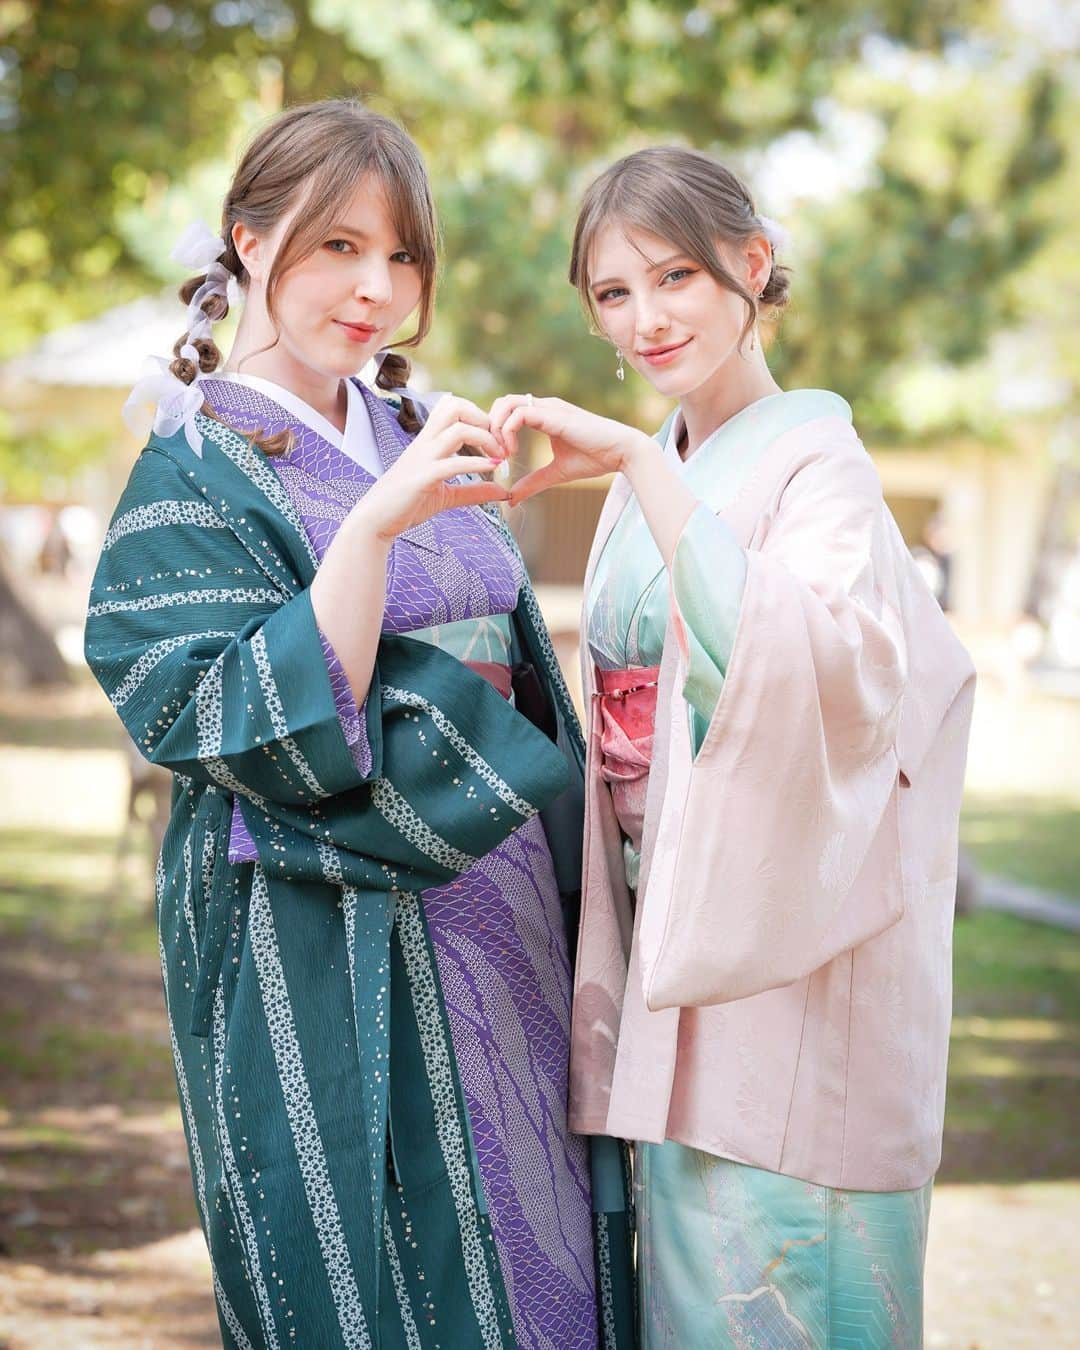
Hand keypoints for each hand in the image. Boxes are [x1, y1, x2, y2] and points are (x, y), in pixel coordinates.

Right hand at [354, 396, 508, 539]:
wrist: (375, 521)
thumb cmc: (406, 505)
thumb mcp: (446, 496)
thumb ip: (474, 491)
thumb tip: (503, 491)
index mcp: (428, 442)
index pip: (453, 408)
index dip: (479, 417)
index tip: (496, 440)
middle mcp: (425, 444)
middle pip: (455, 407)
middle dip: (483, 418)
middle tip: (499, 442)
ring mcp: (423, 459)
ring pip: (457, 430)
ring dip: (486, 439)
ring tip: (500, 457)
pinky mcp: (422, 479)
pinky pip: (452, 464)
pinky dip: (477, 463)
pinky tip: (493, 468)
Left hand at [489, 394, 652, 504]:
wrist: (621, 452)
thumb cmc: (595, 459)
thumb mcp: (556, 473)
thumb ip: (533, 483)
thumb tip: (512, 499)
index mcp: (543, 415)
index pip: (507, 410)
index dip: (495, 431)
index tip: (497, 457)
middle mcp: (543, 406)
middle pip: (501, 402)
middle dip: (490, 427)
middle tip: (495, 454)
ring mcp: (548, 407)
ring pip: (506, 403)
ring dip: (496, 428)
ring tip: (503, 453)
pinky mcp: (553, 414)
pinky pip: (519, 414)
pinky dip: (508, 431)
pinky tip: (513, 452)